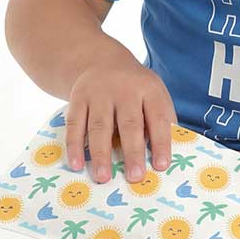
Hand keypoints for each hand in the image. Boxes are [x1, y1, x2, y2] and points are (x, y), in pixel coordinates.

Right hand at [65, 43, 176, 184]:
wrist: (100, 60)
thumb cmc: (135, 89)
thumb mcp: (154, 94)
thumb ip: (162, 120)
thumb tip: (165, 157)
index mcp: (149, 90)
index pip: (158, 118)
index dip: (161, 142)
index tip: (161, 166)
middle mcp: (125, 90)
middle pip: (129, 123)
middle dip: (133, 152)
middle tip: (135, 177)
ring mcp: (99, 93)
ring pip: (100, 126)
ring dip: (101, 153)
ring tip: (103, 177)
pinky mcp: (78, 98)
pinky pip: (75, 124)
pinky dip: (74, 145)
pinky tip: (77, 164)